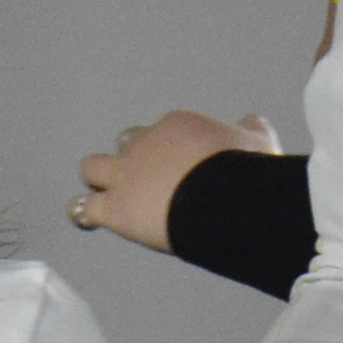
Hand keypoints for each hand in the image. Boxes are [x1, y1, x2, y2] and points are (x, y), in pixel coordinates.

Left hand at [72, 111, 280, 253]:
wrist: (222, 195)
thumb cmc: (243, 169)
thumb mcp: (256, 141)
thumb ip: (251, 129)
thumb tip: (252, 122)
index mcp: (177, 126)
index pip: (163, 133)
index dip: (170, 152)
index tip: (184, 169)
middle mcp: (145, 144)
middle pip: (125, 143)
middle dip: (131, 158)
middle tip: (144, 180)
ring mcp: (126, 174)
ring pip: (92, 167)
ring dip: (98, 180)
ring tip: (104, 196)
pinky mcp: (115, 207)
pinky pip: (86, 208)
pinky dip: (87, 213)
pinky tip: (92, 220)